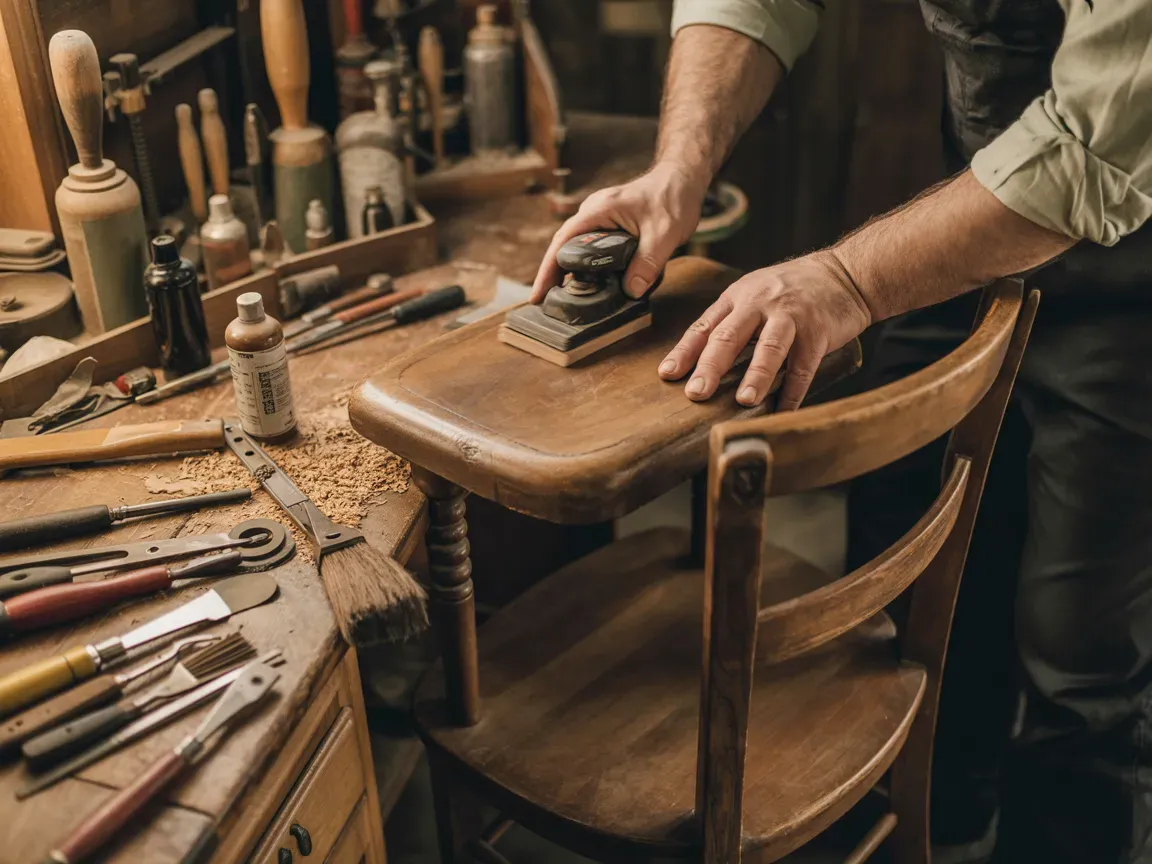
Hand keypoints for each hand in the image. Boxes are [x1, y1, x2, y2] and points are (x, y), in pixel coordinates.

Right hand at [531, 162, 707, 302]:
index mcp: (599, 210)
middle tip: (548, 305)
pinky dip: (588, 267)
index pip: (563, 241)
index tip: (537, 294)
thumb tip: (631, 291)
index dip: (548, 270)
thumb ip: (648, 262)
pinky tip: (592, 285)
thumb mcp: (665, 233)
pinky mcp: (609, 226)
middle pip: (564, 247)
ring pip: (577, 249)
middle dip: (554, 276)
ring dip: (571, 273)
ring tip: (565, 301)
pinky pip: (592, 248)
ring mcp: (600, 219)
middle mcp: (593, 213)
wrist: (682, 179)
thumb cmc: (673, 196)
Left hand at [659, 252, 871, 410]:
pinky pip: (804, 366)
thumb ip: (730, 323)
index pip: (704, 326)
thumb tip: (699, 362)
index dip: (684, 352)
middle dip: (710, 366)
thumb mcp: (754, 294)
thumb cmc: (792, 289)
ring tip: (744, 400)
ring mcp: (791, 317)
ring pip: (769, 348)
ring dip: (756, 376)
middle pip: (730, 336)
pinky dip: (794, 391)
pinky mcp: (819, 331)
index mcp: (738, 298)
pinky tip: (783, 410)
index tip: (667, 375)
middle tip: (696, 393)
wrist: (845, 273)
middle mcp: (760, 304)